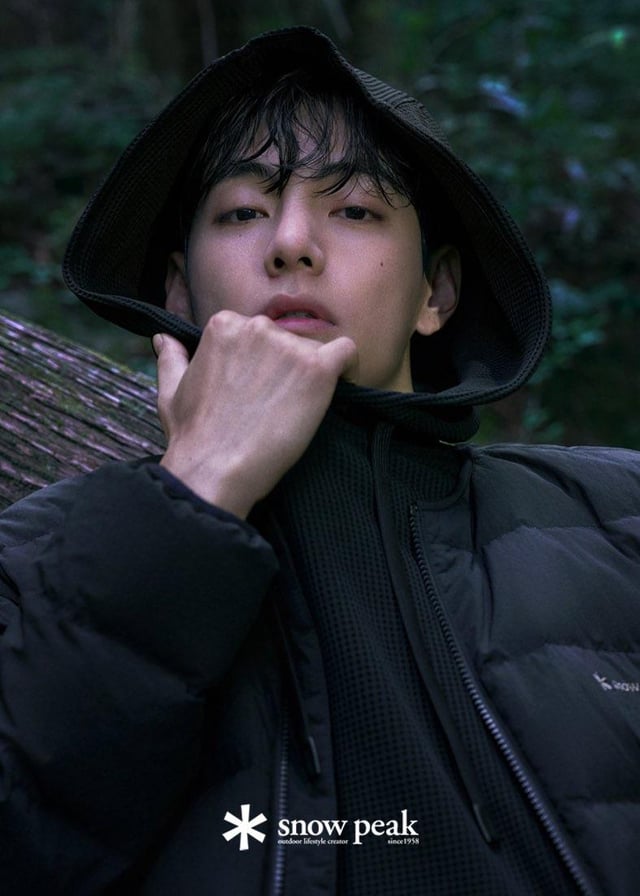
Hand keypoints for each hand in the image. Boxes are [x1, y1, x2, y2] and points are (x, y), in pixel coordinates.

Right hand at [154, 311, 357, 517]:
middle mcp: (257, 327)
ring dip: (310, 376)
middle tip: (278, 405)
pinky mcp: (316, 369)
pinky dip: (348, 367)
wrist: (216, 468)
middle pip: (287, 340)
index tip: (262, 389)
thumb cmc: (194, 435)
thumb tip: (164, 339)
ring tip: (297, 411)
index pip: (258, 332)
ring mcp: (288, 347)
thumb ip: (171, 358)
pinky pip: (347, 353)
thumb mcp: (171, 391)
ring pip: (313, 352)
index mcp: (224, 326)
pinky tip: (341, 386)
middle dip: (285, 368)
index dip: (263, 362)